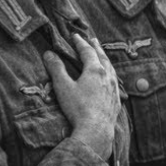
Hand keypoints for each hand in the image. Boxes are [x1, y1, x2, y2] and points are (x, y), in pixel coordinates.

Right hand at [44, 34, 119, 159]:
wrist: (96, 129)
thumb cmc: (78, 108)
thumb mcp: (63, 87)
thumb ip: (56, 69)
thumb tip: (48, 53)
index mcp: (95, 70)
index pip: (87, 51)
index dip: (80, 42)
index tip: (75, 35)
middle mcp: (107, 75)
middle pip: (102, 56)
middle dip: (96, 47)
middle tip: (92, 39)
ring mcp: (114, 87)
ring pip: (110, 67)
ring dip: (105, 58)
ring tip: (102, 54)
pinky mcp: (116, 99)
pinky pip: (115, 80)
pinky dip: (110, 73)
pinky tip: (110, 78)